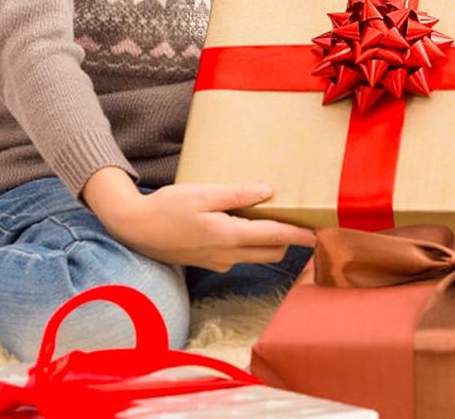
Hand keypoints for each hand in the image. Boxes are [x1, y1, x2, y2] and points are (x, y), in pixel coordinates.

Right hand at [83, 170, 314, 271]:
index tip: (319, 233)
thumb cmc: (168, 208)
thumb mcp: (203, 194)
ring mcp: (217, 261)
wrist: (135, 229)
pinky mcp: (208, 261)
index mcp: (228, 236)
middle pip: (270, 251)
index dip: (298, 234)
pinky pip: (240, 255)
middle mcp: (226, 255)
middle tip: (305, 222)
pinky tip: (249, 224)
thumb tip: (267, 192)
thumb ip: (236, 194)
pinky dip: (252, 243)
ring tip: (280, 219)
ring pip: (256, 255)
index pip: (273, 237)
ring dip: (272, 242)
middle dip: (290, 240)